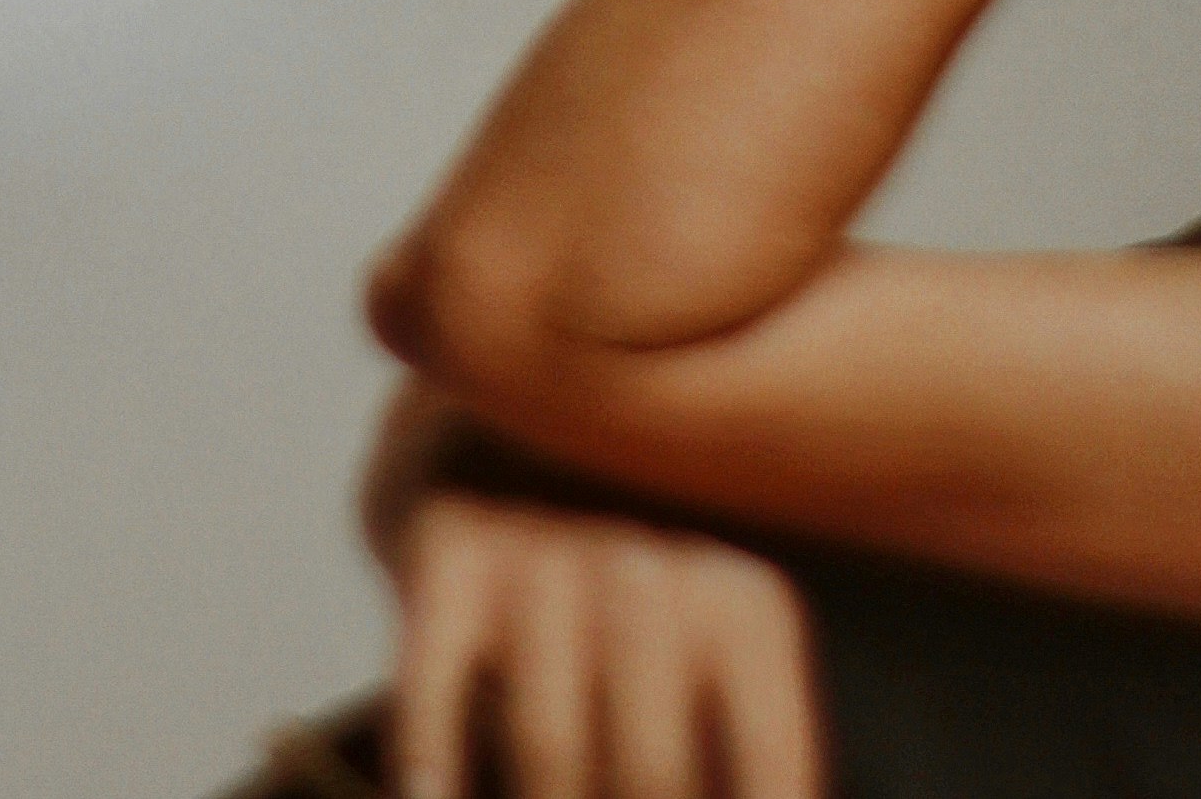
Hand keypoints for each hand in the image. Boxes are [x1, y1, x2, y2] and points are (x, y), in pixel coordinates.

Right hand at [390, 492, 818, 798]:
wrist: (514, 434)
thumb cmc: (648, 597)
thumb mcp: (724, 645)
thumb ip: (744, 746)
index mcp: (746, 601)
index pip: (767, 772)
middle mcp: (650, 563)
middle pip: (651, 774)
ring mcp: (542, 548)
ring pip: (547, 747)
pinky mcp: (450, 544)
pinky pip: (435, 688)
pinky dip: (433, 764)